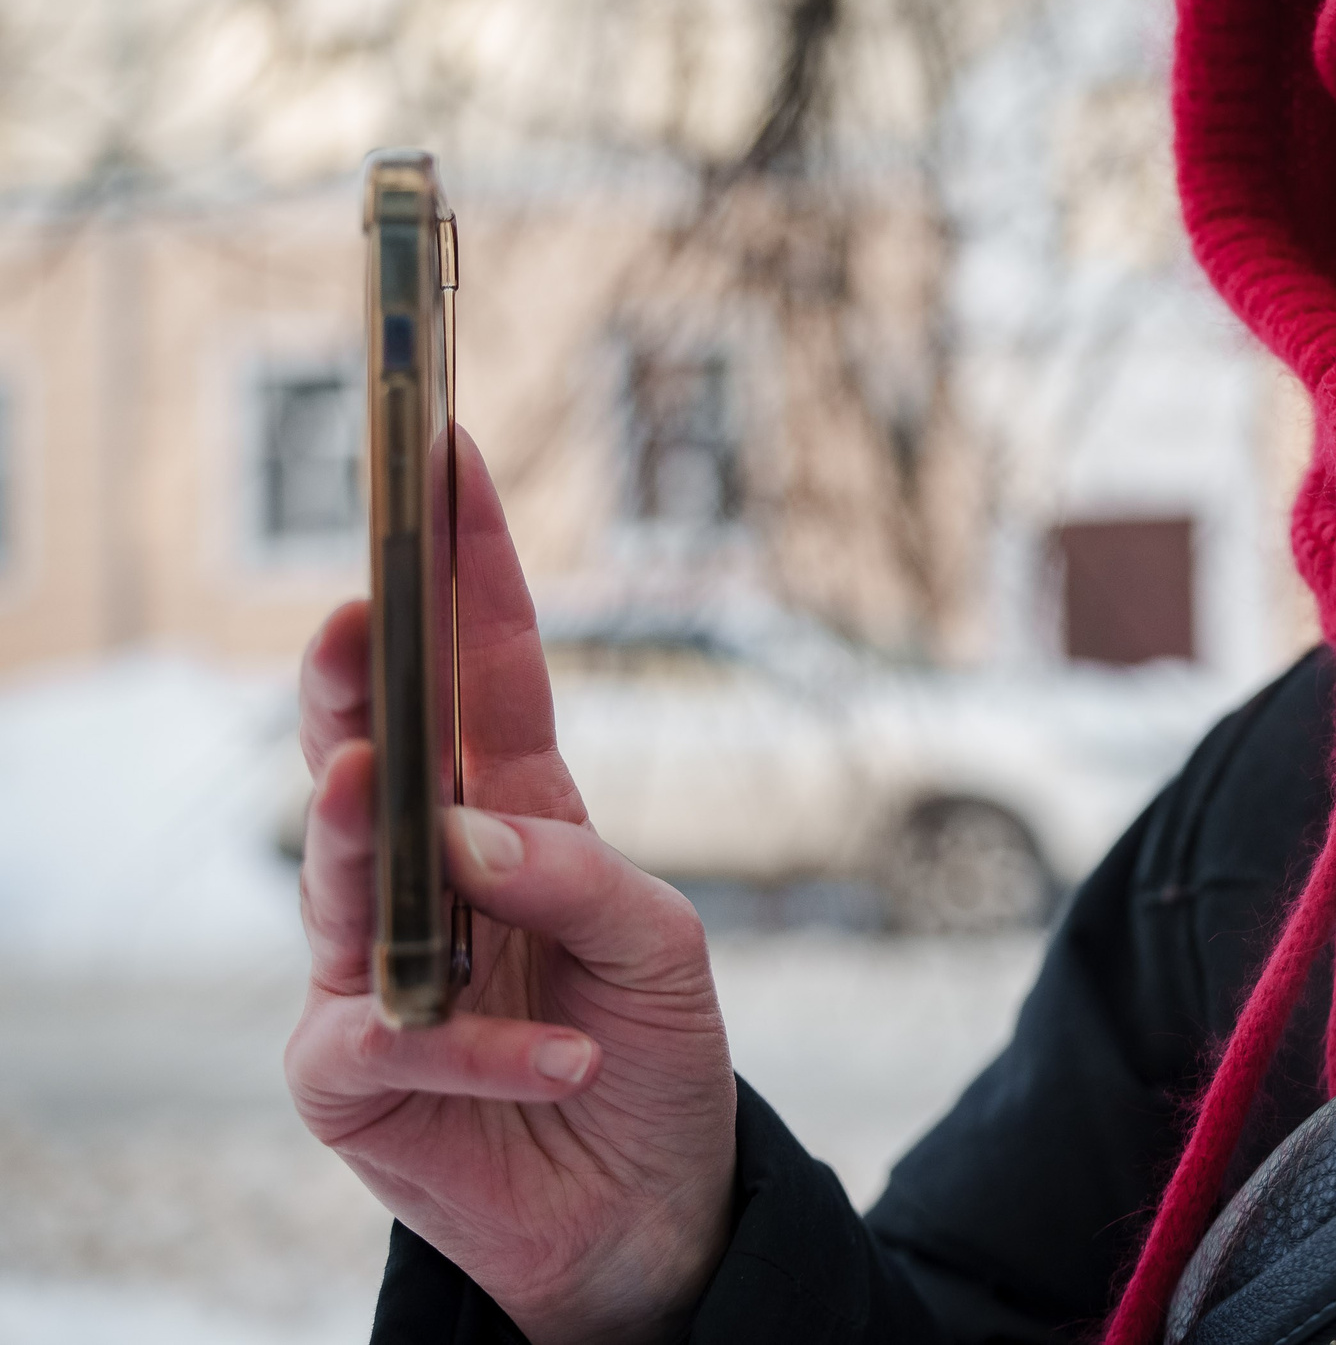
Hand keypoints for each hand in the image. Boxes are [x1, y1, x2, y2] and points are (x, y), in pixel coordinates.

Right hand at [284, 429, 737, 1344]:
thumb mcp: (664, 947)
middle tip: (349, 609)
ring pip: (342, 873)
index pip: (482, 673)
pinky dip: (480, 1046)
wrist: (649, 1209)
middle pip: (374, 749)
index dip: (466, 566)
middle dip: (355, 675)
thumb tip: (465, 835)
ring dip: (362, 828)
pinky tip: (561, 1059)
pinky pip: (391, 1037)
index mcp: (514, 812)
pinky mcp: (352, 1076)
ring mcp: (371, 969)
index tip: (450, 455)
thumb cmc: (655, 1053)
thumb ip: (579, 877)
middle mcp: (427, 873)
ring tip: (376, 783)